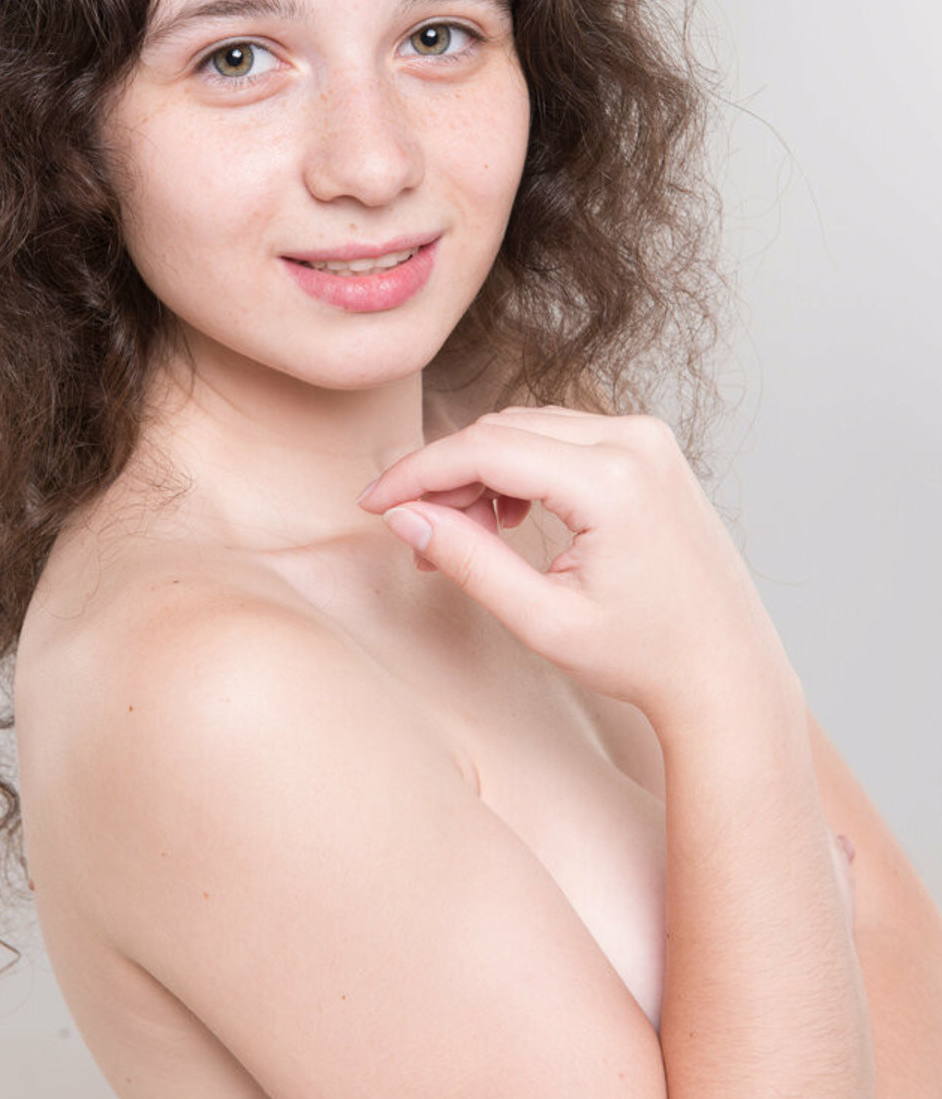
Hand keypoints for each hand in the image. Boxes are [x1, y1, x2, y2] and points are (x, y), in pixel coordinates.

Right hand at [359, 407, 797, 733]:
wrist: (726, 669)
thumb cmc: (644, 657)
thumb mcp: (543, 621)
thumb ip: (468, 561)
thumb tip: (404, 516)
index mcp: (613, 481)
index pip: (485, 450)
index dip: (417, 473)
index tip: (372, 505)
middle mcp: (635, 441)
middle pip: (501, 431)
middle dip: (445, 477)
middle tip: (416, 537)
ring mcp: (648, 439)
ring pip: (527, 428)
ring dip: (480, 471)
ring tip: (462, 538)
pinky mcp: (649, 448)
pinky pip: (560, 436)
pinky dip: (518, 467)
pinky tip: (507, 518)